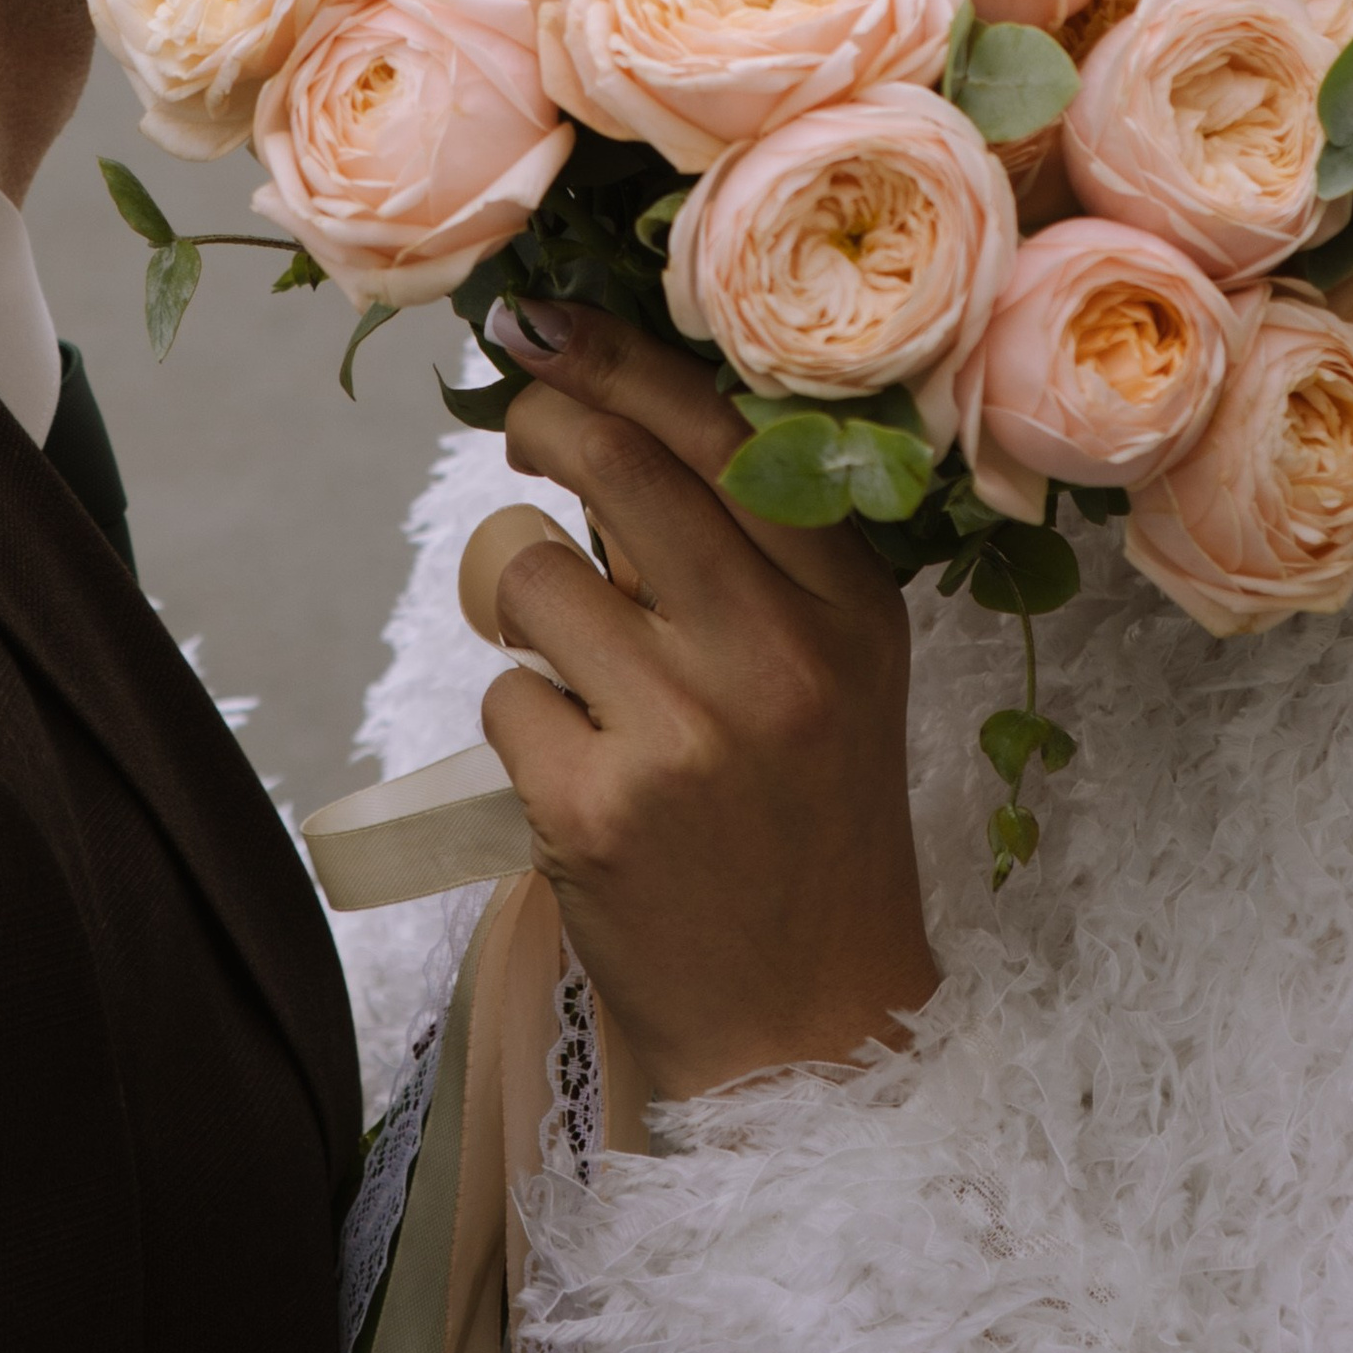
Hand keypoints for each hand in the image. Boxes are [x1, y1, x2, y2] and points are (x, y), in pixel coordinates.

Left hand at [476, 300, 936, 1110]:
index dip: (617, 358)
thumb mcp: (835, 673)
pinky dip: (524, 722)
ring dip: (526, 606)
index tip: (544, 321)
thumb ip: (751, 554)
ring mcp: (684, 733)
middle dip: (540, 419)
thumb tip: (608, 410)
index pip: (721, 434)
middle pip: (615, 467)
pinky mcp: (594, 809)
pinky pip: (504, 695)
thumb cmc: (806, 828)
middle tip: (517, 422)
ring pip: (534, 575)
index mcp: (848, 606)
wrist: (809, 1032)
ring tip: (579, 669)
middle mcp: (776, 656)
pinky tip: (579, 773)